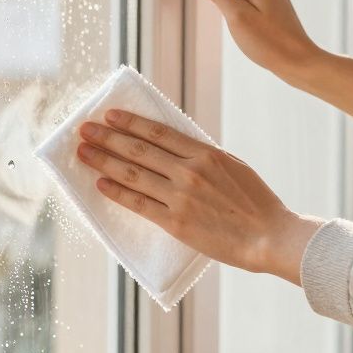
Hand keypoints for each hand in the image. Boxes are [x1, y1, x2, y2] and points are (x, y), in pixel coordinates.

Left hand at [76, 110, 323, 284]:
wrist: (269, 236)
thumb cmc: (256, 202)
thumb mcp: (232, 166)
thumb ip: (203, 156)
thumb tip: (175, 148)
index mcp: (205, 153)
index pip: (157, 133)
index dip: (129, 123)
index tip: (109, 115)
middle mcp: (189, 171)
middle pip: (139, 150)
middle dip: (107, 138)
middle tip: (83, 130)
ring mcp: (181, 197)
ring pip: (133, 174)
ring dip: (103, 161)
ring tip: (83, 153)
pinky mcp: (176, 222)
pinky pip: (138, 204)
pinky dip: (117, 192)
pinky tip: (100, 183)